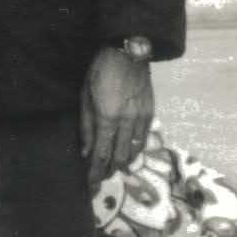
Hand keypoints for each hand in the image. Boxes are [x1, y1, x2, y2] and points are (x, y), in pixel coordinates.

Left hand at [80, 45, 154, 193]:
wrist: (128, 53)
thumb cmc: (100, 72)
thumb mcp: (85, 96)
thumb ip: (86, 126)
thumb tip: (86, 152)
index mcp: (106, 118)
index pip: (100, 154)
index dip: (95, 172)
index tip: (91, 184)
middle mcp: (125, 122)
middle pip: (119, 157)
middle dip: (110, 171)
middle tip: (101, 177)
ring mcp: (141, 118)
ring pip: (134, 150)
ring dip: (124, 162)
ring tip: (115, 167)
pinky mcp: (150, 113)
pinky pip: (144, 138)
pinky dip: (136, 149)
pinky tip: (130, 152)